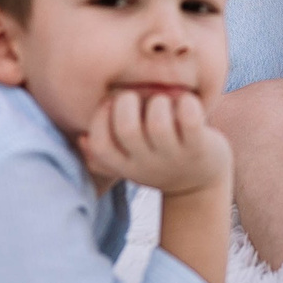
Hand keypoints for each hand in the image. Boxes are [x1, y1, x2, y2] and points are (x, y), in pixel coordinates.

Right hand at [76, 87, 230, 197]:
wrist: (200, 184)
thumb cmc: (158, 160)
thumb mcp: (130, 162)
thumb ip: (104, 154)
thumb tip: (82, 139)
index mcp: (125, 165)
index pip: (101, 144)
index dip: (101, 118)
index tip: (112, 103)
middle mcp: (147, 164)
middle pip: (127, 130)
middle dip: (128, 102)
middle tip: (138, 97)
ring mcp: (174, 158)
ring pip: (159, 125)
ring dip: (159, 102)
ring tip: (165, 101)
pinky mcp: (200, 149)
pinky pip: (190, 121)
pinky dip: (187, 104)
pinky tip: (187, 102)